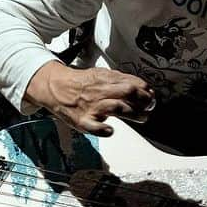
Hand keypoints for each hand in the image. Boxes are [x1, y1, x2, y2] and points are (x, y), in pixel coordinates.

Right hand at [27, 62, 155, 135]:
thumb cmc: (82, 83)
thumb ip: (122, 81)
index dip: (145, 91)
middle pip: (128, 93)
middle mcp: (100, 92)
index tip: (151, 96)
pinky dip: (104, 129)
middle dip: (144, 100)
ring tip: (142, 118)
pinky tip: (111, 130)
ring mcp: (92, 106)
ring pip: (117, 107)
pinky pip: (94, 127)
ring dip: (133, 114)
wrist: (55, 87)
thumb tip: (144, 88)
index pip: (132, 83)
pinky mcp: (83, 121)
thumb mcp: (102, 75)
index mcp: (106, 80)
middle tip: (149, 107)